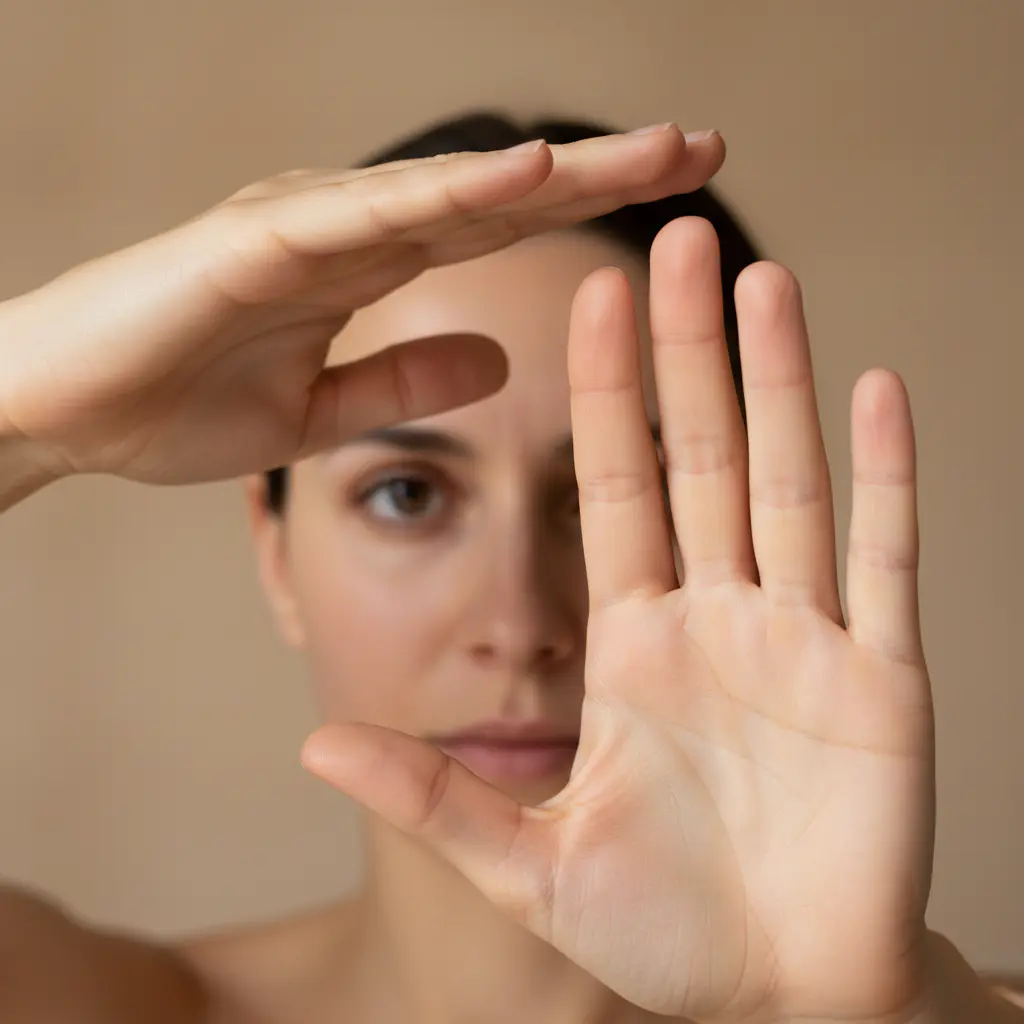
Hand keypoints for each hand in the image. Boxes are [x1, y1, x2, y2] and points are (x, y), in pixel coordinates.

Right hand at [0, 125, 721, 487]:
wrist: (61, 409)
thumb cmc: (175, 403)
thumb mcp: (318, 411)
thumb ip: (405, 383)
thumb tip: (501, 365)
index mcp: (369, 273)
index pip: (499, 233)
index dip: (587, 214)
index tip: (675, 207)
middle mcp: (351, 233)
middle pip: (499, 196)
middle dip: (603, 174)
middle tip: (702, 148)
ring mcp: (308, 227)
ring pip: (452, 189)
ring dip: (556, 170)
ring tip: (655, 151)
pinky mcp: (259, 242)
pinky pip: (372, 216)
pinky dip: (450, 193)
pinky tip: (529, 176)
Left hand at [303, 218, 936, 1022]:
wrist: (782, 990)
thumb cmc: (661, 931)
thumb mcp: (533, 861)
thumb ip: (434, 798)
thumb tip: (315, 747)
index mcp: (635, 645)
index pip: (615, 488)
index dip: (604, 393)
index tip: (588, 297)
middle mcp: (716, 619)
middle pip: (700, 456)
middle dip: (685, 350)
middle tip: (674, 239)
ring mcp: (803, 638)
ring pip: (787, 481)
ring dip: (778, 381)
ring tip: (763, 279)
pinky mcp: (882, 677)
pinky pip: (884, 557)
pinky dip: (884, 474)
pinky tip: (875, 389)